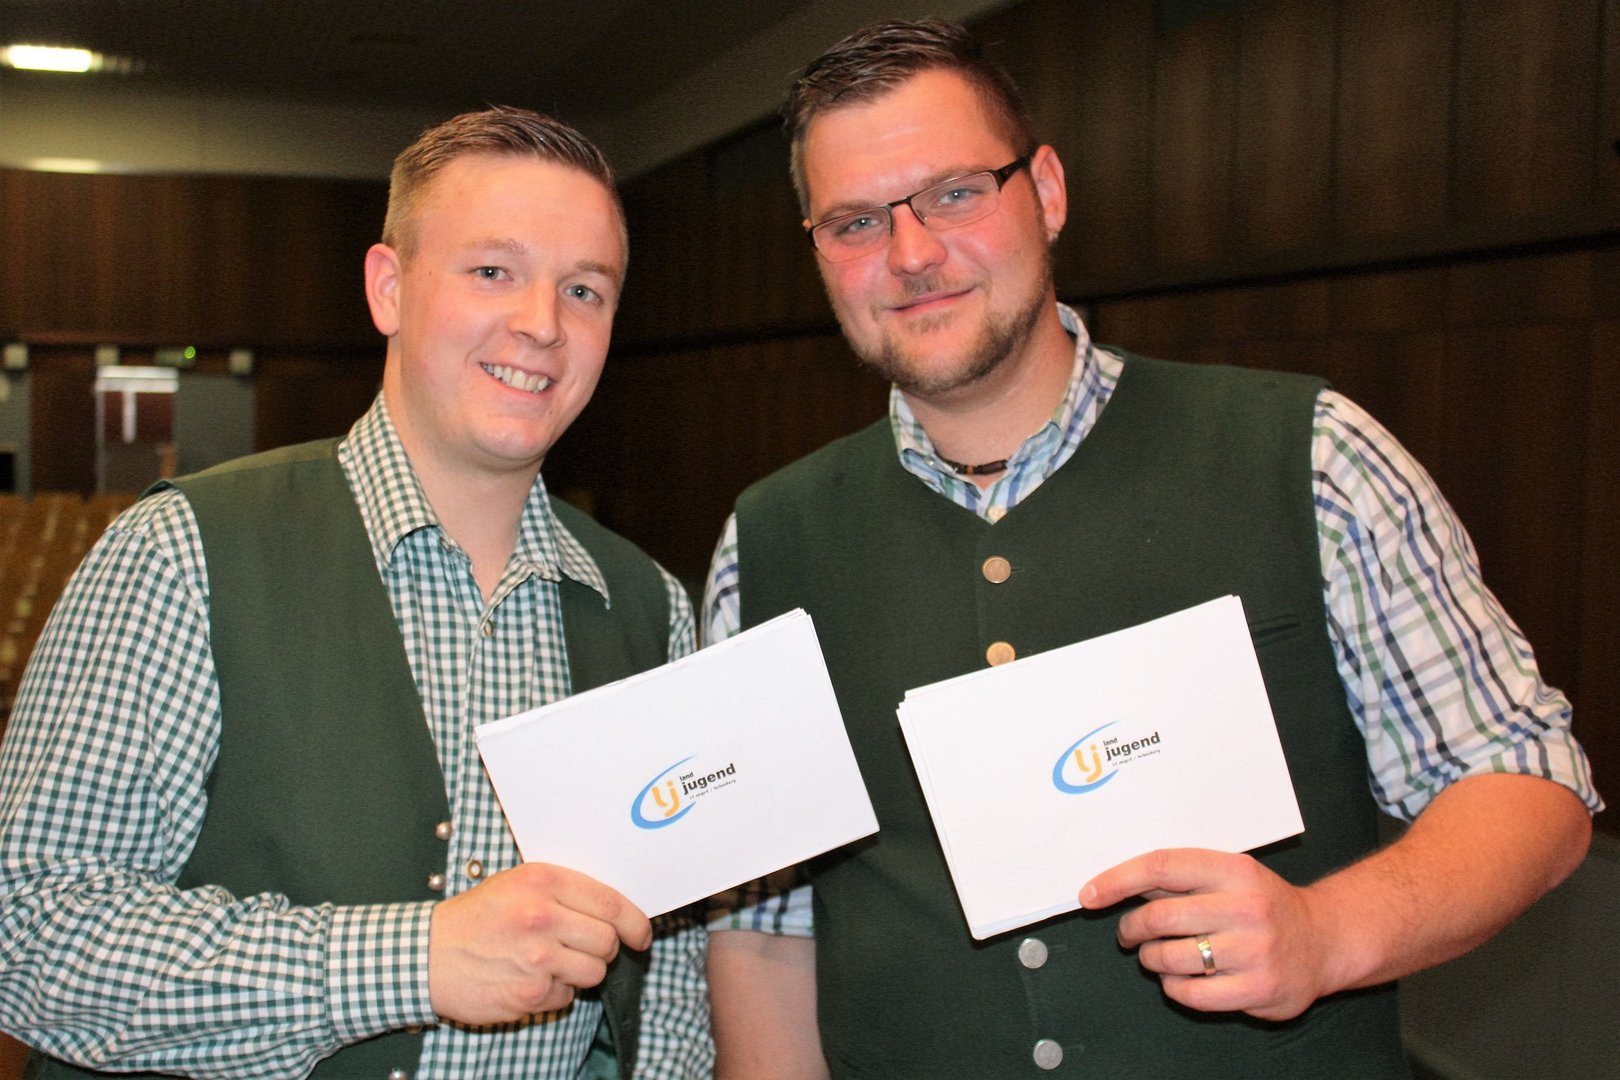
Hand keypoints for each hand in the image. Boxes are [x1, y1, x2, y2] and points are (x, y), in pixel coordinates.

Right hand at [428, 862, 651, 1024]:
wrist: (425, 955)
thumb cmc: (475, 918)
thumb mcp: (516, 884)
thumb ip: (563, 890)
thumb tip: (615, 909)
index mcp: (543, 882)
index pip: (611, 903)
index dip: (635, 922)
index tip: (641, 934)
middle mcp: (542, 916)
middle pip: (607, 940)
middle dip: (603, 948)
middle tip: (582, 948)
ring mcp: (536, 958)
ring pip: (594, 972)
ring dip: (581, 972)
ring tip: (551, 962)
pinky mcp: (528, 993)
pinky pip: (567, 997)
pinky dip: (555, 992)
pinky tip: (529, 978)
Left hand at [1080, 848, 1336, 1021]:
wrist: (1325, 940)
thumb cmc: (1263, 904)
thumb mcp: (1231, 876)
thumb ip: (1182, 878)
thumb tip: (1118, 882)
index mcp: (1235, 870)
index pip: (1163, 867)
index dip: (1118, 880)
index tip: (1090, 894)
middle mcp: (1247, 908)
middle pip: (1159, 917)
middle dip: (1131, 928)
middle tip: (1128, 934)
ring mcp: (1255, 951)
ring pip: (1169, 958)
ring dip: (1151, 959)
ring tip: (1157, 955)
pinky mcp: (1258, 989)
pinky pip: (1190, 994)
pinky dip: (1173, 987)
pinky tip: (1182, 978)